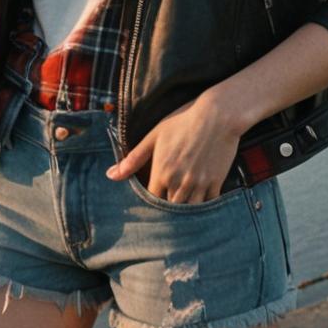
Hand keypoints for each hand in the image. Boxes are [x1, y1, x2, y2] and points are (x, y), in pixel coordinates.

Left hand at [105, 90, 241, 202]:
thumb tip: (110, 175)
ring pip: (189, 210)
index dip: (150, 203)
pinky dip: (204, 208)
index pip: (151, 200)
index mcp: (162, 172)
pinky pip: (208, 205)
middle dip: (167, 211)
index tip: (151, 200)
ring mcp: (198, 184)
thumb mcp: (154, 136)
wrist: (216, 116)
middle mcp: (179, 182)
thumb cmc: (182, 122)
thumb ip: (133, 158)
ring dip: (184, 212)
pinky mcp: (215, 183)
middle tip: (166, 207)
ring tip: (181, 212)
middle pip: (170, 209)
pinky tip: (200, 203)